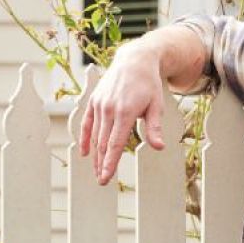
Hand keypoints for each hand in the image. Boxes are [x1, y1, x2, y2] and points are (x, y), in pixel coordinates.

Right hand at [79, 42, 166, 184]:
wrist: (134, 61)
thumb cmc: (149, 85)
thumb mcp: (156, 105)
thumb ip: (154, 128)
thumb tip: (158, 147)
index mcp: (125, 112)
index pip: (115, 144)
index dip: (110, 163)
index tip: (106, 178)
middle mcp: (109, 109)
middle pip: (103, 143)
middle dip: (102, 164)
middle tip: (102, 181)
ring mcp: (99, 105)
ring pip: (95, 135)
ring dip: (95, 155)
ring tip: (97, 170)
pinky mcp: (93, 101)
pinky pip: (86, 123)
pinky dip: (84, 138)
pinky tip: (85, 152)